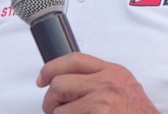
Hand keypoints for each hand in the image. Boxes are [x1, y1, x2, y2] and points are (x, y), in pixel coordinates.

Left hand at [36, 52, 157, 113]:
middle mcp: (107, 82)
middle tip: (56, 110)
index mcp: (113, 71)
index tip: (42, 78)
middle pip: (60, 82)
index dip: (51, 68)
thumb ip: (100, 80)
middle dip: (51, 100)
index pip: (73, 59)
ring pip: (59, 108)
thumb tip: (69, 81)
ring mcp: (102, 101)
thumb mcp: (124, 88)